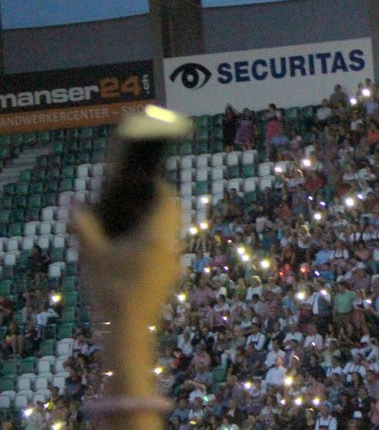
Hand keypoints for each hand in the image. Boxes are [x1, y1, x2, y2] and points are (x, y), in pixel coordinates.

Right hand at [71, 185, 180, 330]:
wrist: (128, 331)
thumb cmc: (111, 289)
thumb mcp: (93, 256)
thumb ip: (84, 227)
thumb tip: (72, 203)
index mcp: (157, 235)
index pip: (168, 199)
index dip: (159, 185)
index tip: (143, 180)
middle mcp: (172, 245)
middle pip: (174, 213)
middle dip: (158, 202)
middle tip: (134, 198)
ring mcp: (174, 261)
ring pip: (173, 231)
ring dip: (158, 220)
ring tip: (131, 220)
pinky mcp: (171, 275)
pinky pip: (168, 247)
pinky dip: (157, 238)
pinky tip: (134, 246)